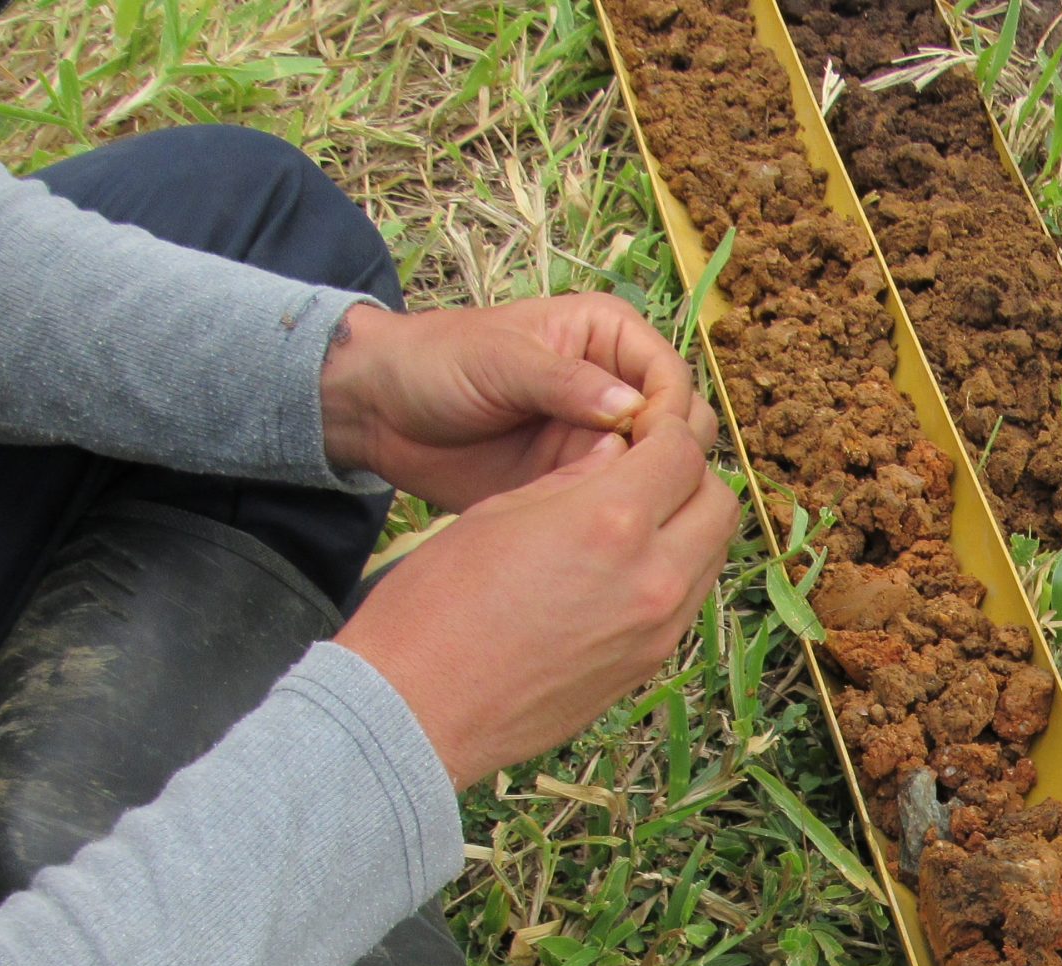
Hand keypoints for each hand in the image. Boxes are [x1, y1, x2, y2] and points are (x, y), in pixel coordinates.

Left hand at [319, 294, 716, 511]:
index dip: (667, 413)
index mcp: (610, 338)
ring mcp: (603, 439)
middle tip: (626, 484)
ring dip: (644, 491)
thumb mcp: (498, 361)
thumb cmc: (436, 363)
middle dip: (665, 456)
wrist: (382, 412)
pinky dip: (620, 517)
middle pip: (680, 427)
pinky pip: (622, 503)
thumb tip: (632, 408)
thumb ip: (564, 382)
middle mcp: (619, 387)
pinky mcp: (583, 481)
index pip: (672, 377)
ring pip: (659, 472)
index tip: (642, 446)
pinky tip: (600, 531)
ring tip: (610, 508)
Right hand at [336, 416, 737, 788]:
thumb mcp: (497, 512)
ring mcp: (659, 628)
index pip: (680, 451)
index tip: (642, 423)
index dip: (664, 427)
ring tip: (643, 512)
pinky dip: (677, 569)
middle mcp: (652, 577)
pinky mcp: (650, 665)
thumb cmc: (436, 604)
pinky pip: (690, 600)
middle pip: (719, 503)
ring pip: (714, 554)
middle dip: (693, 473)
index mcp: (611, 523)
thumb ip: (573, 478)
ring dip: (692, 523)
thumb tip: (619, 449)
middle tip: (650, 464)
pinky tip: (630, 563)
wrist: (417, 707)